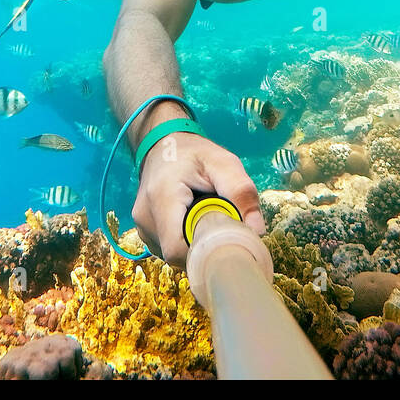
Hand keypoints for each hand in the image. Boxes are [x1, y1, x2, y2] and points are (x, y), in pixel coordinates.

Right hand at [133, 132, 264, 267]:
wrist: (163, 145)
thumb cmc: (194, 153)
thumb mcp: (223, 163)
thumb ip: (241, 192)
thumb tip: (257, 230)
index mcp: (162, 197)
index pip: (177, 249)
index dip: (204, 252)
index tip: (224, 237)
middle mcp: (145, 215)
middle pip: (177, 254)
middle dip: (203, 246)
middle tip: (219, 223)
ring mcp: (142, 225)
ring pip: (173, 254)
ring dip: (193, 243)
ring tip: (203, 216)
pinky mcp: (144, 230)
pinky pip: (167, 248)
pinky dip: (184, 240)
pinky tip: (191, 219)